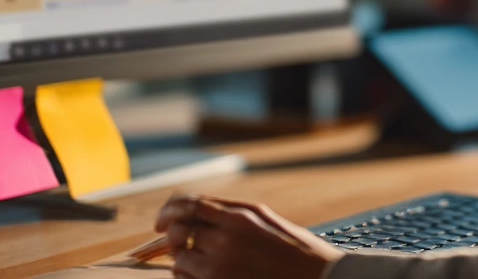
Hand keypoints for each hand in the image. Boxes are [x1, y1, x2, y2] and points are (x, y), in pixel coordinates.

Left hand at [155, 194, 343, 278]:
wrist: (316, 278)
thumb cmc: (292, 248)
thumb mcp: (262, 218)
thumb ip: (228, 211)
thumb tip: (196, 208)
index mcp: (238, 218)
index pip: (189, 205)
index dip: (168, 211)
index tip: (161, 220)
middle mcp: (226, 242)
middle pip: (179, 233)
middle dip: (173, 236)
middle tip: (177, 241)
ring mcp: (220, 269)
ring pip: (179, 260)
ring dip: (181, 259)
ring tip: (197, 260)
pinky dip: (187, 276)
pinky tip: (202, 274)